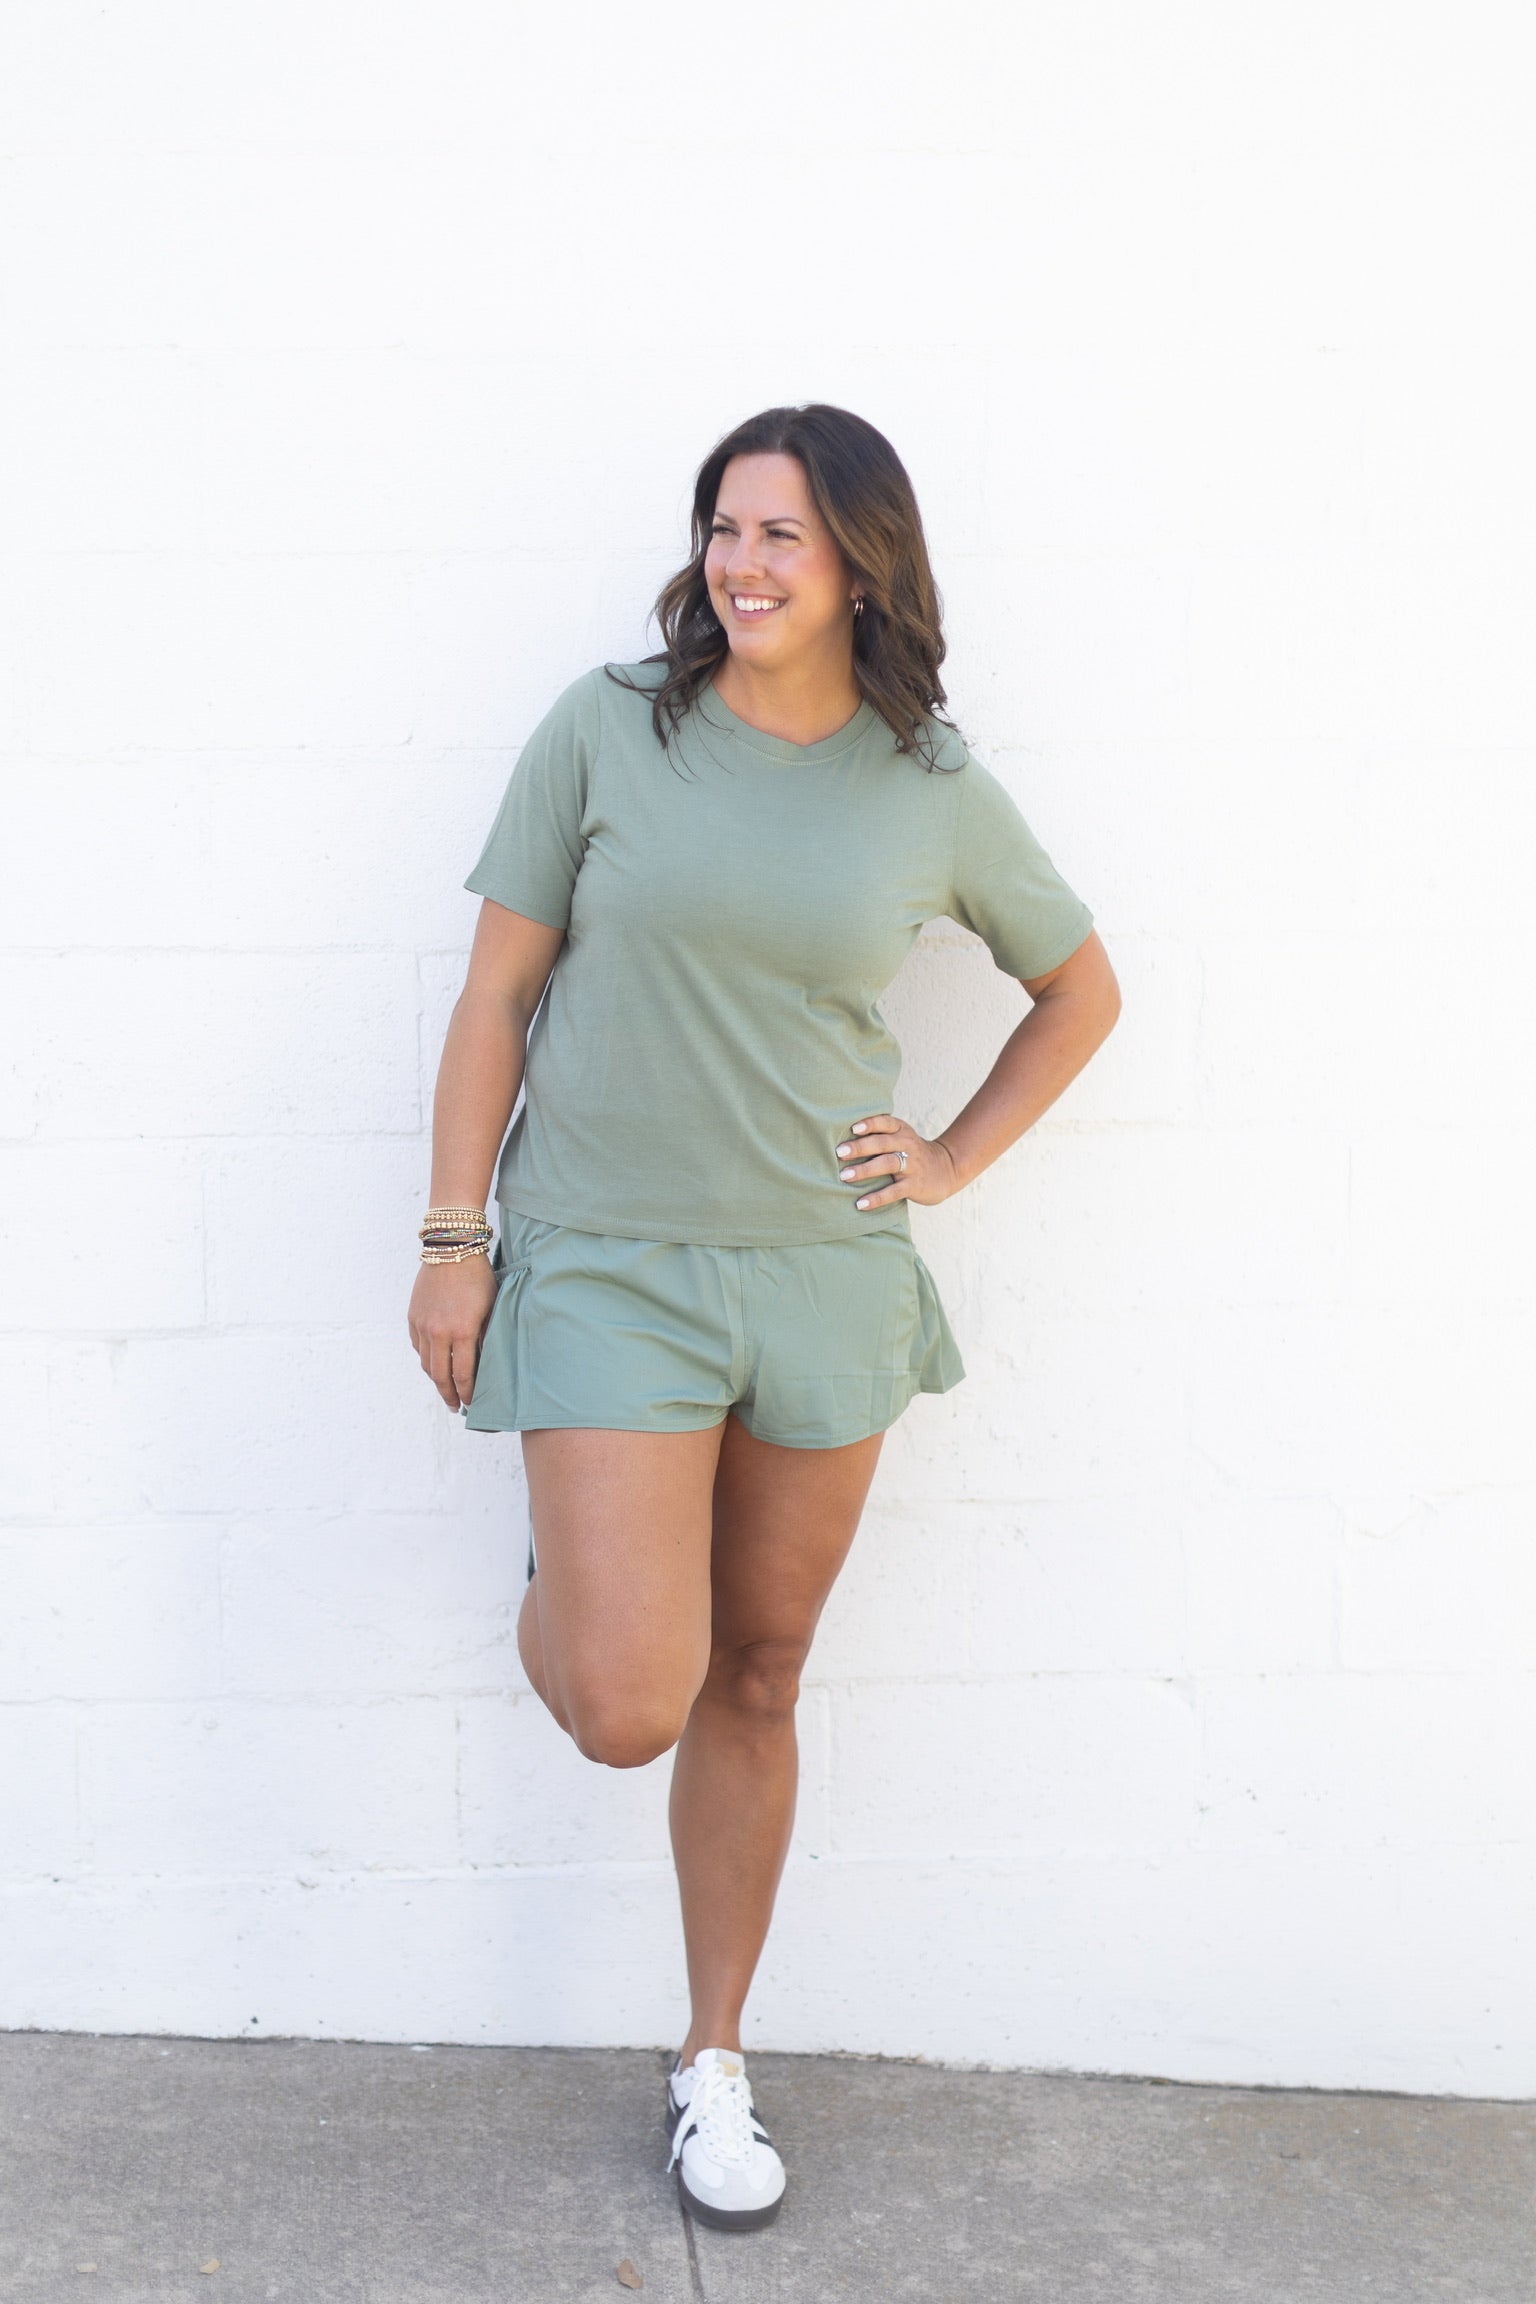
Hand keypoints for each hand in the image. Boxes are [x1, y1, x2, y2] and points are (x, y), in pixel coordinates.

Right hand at [407, 1253, 499, 1409]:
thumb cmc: (478, 1277)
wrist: (451, 1249)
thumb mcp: (491, 1308)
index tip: (472, 1403)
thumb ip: (486, 1337)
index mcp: (462, 1331)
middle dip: (449, 1395)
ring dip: (436, 1379)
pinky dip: (426, 1359)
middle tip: (455, 1407)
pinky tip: (435, 1363)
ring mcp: (422, 1325)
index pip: (462, 1374)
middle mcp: (439, 1332)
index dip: (467, 1393)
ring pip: (426, 1363)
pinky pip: (418, 1347)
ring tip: (445, 1388)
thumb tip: (485, 1363)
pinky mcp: (413, 1317)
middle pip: (440, 1375)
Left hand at [834, 1113, 959, 1212]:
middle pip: (882, 1143)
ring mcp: (912, 1165)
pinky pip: (893, 1191)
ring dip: (864, 1170)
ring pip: (887, 1164)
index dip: (870, 1124)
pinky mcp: (914, 1185)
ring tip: (844, 1176)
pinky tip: (861, 1204)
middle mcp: (907, 1145)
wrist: (946, 1169)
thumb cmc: (912, 1153)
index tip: (853, 1127)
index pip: (885, 1122)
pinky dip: (877, 1198)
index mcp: (901, 1130)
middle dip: (860, 1147)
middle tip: (839, 1152)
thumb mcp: (901, 1137)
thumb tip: (840, 1138)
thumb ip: (879, 1135)